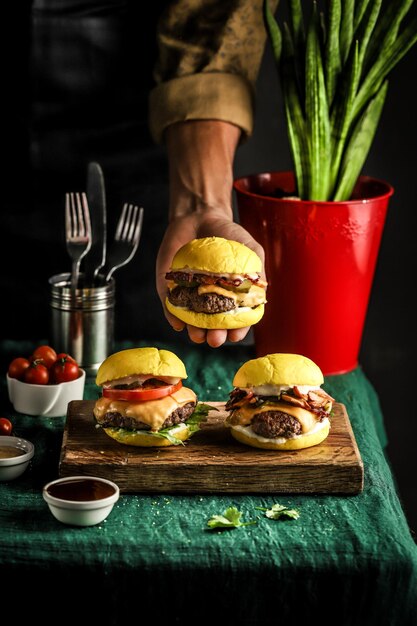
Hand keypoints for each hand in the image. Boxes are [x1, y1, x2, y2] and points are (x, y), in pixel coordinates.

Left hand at [156, 119, 264, 347]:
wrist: (200, 216)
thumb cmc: (229, 236)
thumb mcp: (250, 250)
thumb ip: (256, 270)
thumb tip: (261, 290)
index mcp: (232, 297)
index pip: (236, 320)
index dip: (237, 330)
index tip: (236, 335)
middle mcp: (211, 301)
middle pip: (213, 326)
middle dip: (215, 336)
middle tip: (215, 340)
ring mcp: (190, 296)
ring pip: (191, 321)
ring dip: (194, 332)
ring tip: (198, 335)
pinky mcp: (170, 288)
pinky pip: (170, 306)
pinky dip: (173, 316)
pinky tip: (177, 323)